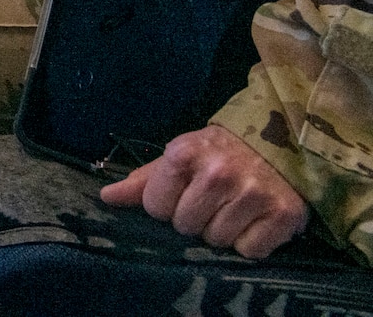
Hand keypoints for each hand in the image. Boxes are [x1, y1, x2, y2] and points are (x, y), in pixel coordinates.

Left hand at [100, 125, 307, 258]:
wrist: (280, 141)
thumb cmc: (220, 152)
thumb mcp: (181, 155)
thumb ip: (144, 180)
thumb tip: (106, 197)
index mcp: (184, 155)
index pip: (156, 207)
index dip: (167, 205)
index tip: (184, 193)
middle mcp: (218, 174)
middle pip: (185, 226)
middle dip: (195, 219)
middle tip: (212, 201)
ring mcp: (252, 194)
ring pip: (217, 241)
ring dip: (223, 231)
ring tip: (234, 208)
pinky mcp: (284, 214)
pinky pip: (250, 251)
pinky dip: (251, 242)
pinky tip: (255, 219)